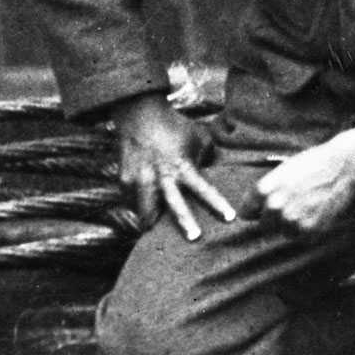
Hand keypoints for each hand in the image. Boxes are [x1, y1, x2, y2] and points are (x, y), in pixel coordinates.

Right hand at [111, 92, 234, 241]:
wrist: (140, 115)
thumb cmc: (174, 127)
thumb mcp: (199, 138)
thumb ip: (208, 157)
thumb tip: (218, 172)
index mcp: (182, 166)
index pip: (204, 189)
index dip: (217, 205)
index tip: (230, 218)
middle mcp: (160, 177)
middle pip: (173, 207)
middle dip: (184, 224)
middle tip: (194, 238)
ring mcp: (139, 181)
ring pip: (145, 212)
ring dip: (152, 223)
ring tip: (156, 233)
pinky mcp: (123, 182)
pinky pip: (132, 203)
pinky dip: (139, 208)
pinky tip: (145, 212)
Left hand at [252, 128, 354, 234]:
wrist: (344, 165)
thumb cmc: (314, 163)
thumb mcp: (283, 171)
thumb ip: (266, 191)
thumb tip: (255, 211)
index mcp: (263, 190)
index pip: (246, 212)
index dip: (258, 208)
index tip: (268, 206)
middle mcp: (274, 206)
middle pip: (264, 225)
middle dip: (275, 218)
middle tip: (295, 204)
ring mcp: (291, 219)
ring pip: (283, 232)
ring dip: (293, 224)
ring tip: (309, 206)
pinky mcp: (308, 230)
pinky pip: (301, 236)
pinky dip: (309, 228)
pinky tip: (318, 211)